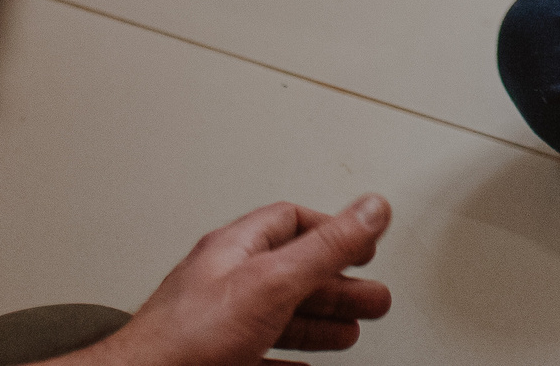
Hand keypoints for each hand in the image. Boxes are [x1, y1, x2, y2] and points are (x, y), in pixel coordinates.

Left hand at [73, 196, 392, 365]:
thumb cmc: (187, 336)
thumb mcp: (272, 280)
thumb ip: (325, 246)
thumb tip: (372, 208)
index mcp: (237, 249)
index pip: (291, 220)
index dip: (333, 229)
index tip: (364, 241)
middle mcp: (225, 281)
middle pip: (292, 271)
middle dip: (336, 283)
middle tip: (370, 295)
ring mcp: (217, 323)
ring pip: (279, 314)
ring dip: (319, 320)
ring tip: (351, 329)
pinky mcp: (214, 359)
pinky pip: (261, 352)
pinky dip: (289, 356)